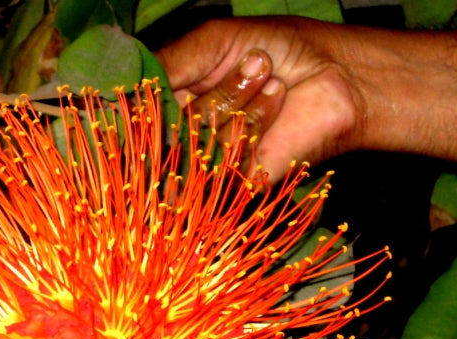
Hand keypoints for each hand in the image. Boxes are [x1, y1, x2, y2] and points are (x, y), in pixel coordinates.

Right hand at [155, 17, 363, 180]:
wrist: (336, 74)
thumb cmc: (280, 50)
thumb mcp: (212, 42)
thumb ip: (167, 64)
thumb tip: (120, 87)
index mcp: (177, 99)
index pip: (139, 114)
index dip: (138, 106)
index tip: (143, 89)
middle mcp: (190, 132)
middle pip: (168, 126)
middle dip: (217, 88)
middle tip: (257, 62)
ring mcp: (215, 159)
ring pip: (201, 137)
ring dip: (241, 97)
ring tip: (274, 79)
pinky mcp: (240, 179)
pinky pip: (228, 156)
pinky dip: (256, 119)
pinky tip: (279, 99)